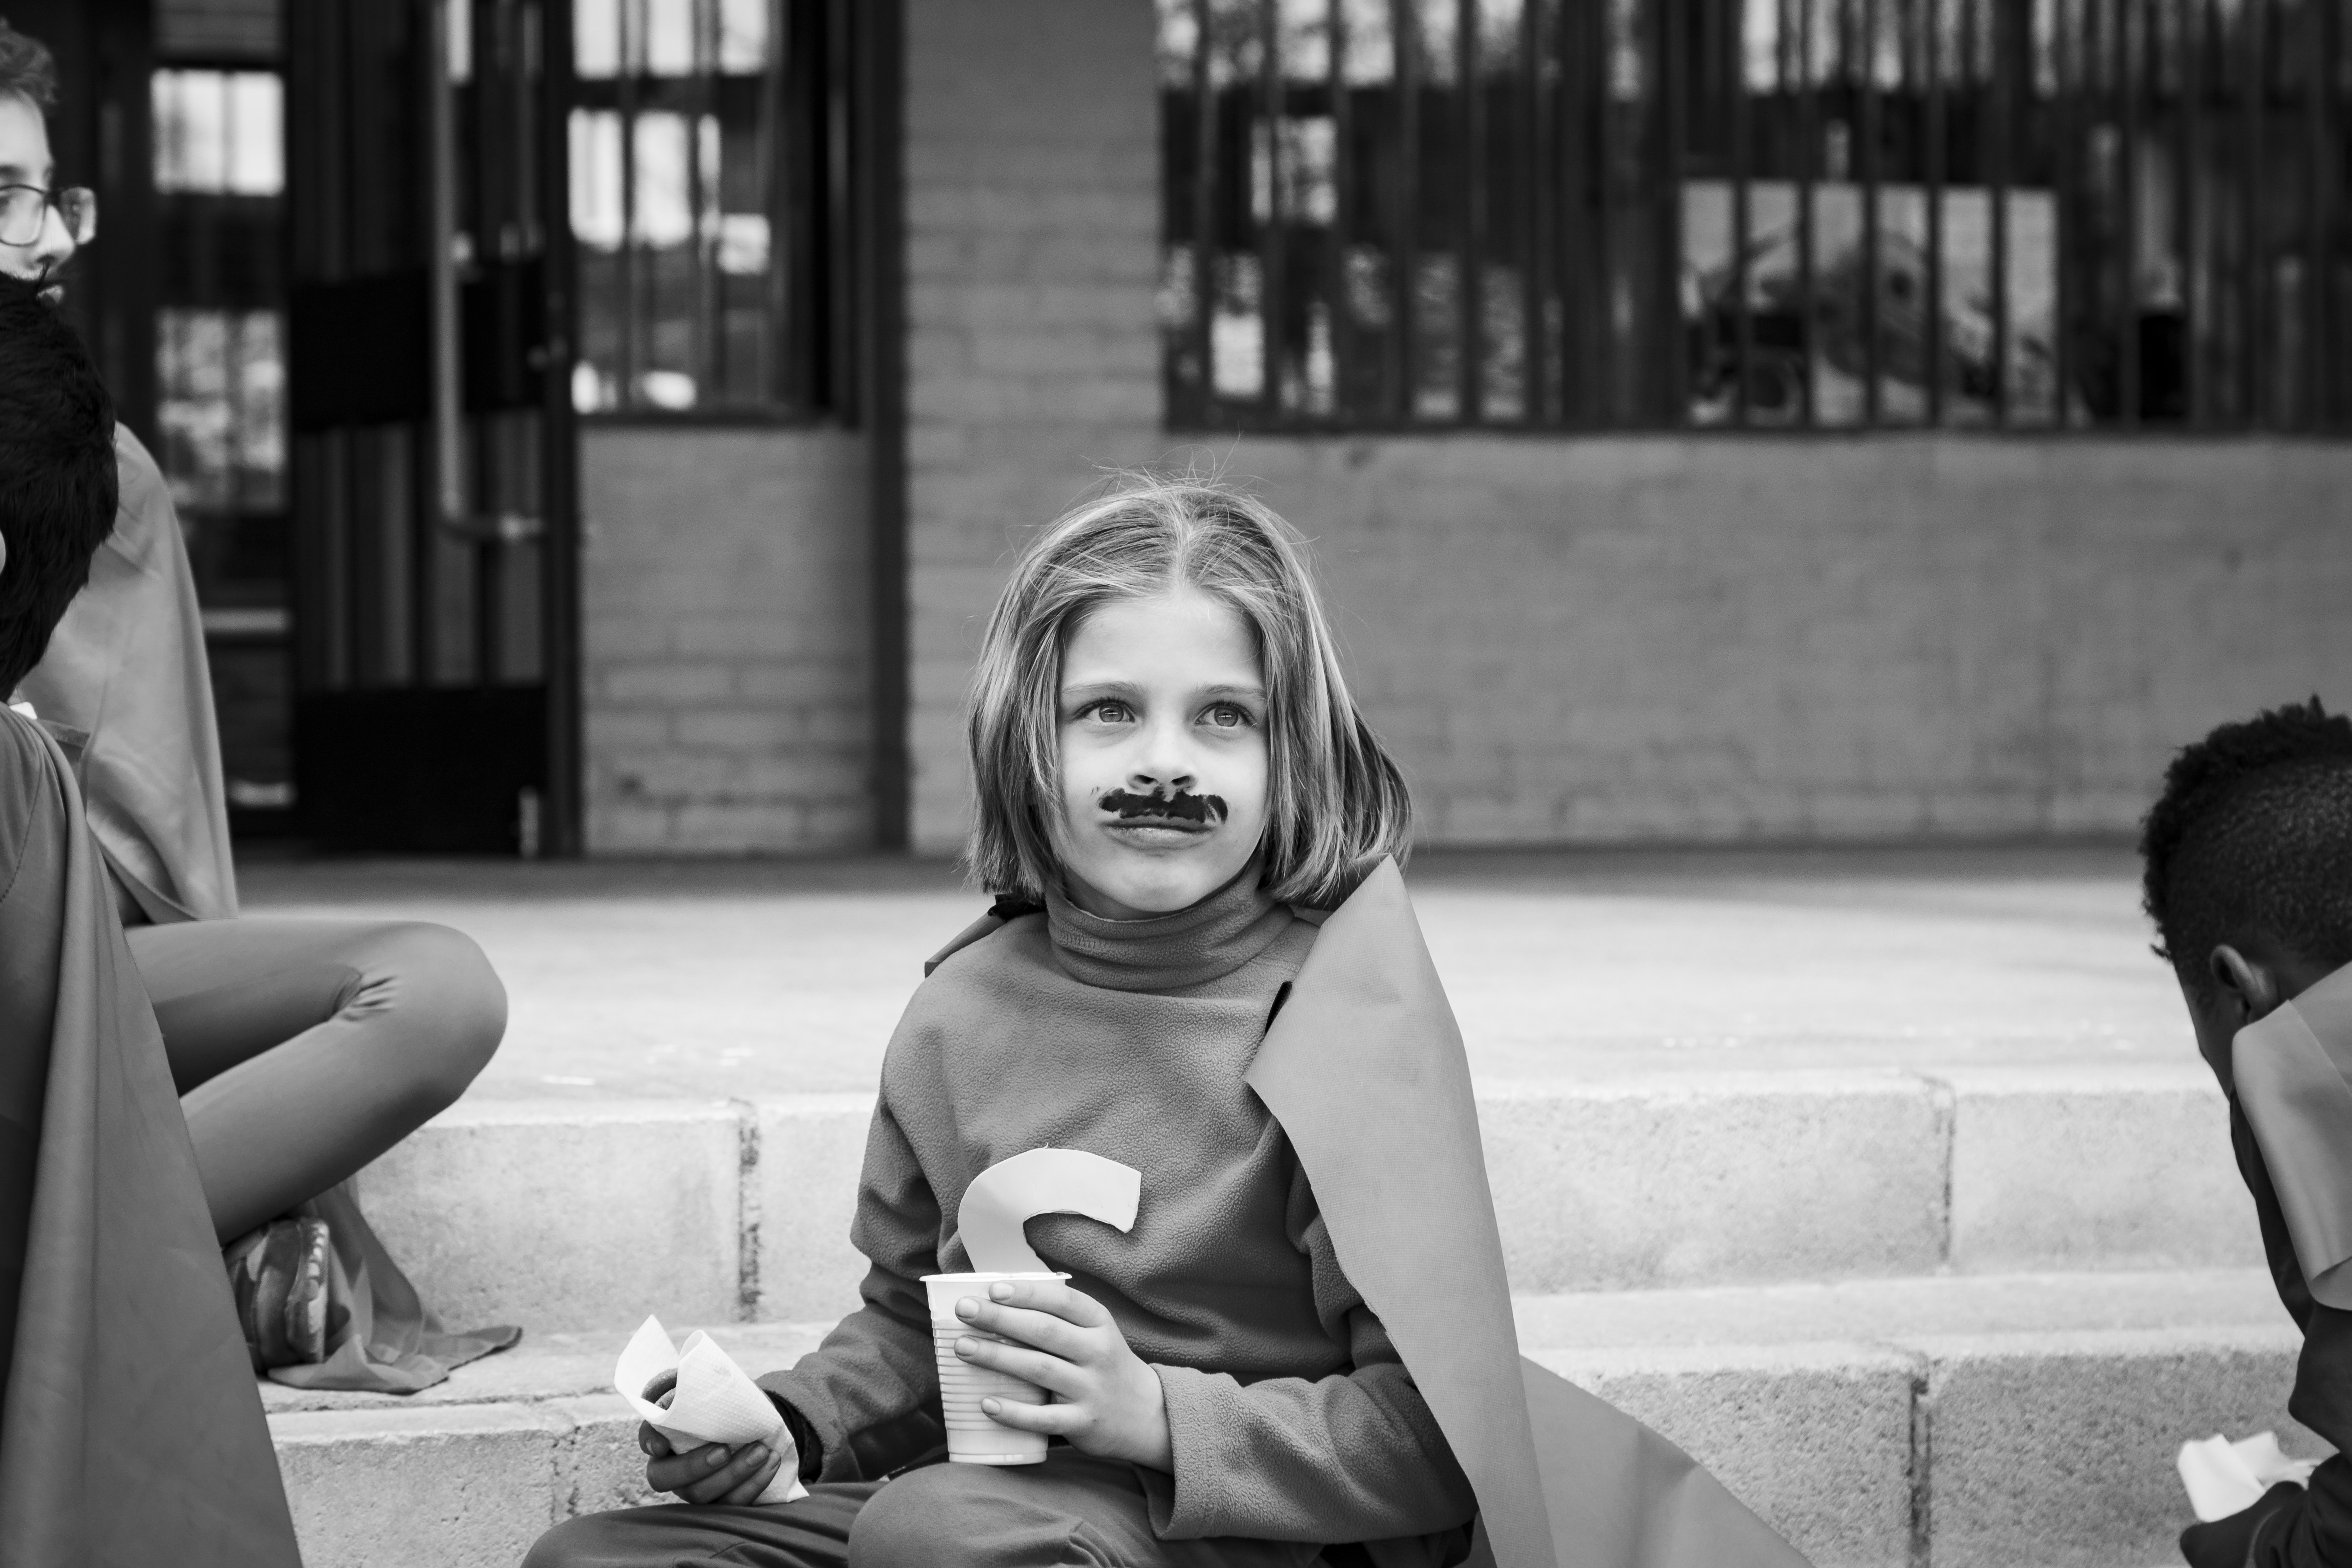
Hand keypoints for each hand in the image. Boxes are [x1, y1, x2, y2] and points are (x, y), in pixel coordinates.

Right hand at [635, 1368, 787, 1504]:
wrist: (757, 1420)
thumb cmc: (725, 1401)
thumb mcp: (710, 1386)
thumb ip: (694, 1383)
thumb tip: (685, 1378)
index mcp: (664, 1436)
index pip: (647, 1439)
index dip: (650, 1442)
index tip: (661, 1443)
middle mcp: (673, 1468)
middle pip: (668, 1479)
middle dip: (696, 1466)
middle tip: (724, 1450)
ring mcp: (697, 1489)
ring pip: (704, 1496)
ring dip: (734, 1474)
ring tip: (761, 1451)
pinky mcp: (723, 1500)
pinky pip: (733, 1504)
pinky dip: (754, 1484)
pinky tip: (771, 1462)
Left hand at [953, 1278, 1173, 1471]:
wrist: (1147, 1414)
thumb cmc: (1104, 1364)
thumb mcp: (1095, 1333)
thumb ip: (1059, 1318)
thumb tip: (997, 1300)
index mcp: (1099, 1323)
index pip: (1063, 1301)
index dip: (1027, 1294)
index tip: (993, 1288)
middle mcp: (1098, 1352)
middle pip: (1044, 1331)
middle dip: (1000, 1318)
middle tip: (964, 1310)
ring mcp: (1092, 1389)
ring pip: (1039, 1369)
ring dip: (997, 1357)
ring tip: (962, 1347)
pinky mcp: (1084, 1423)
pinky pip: (1044, 1418)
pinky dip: (1013, 1412)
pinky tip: (986, 1403)